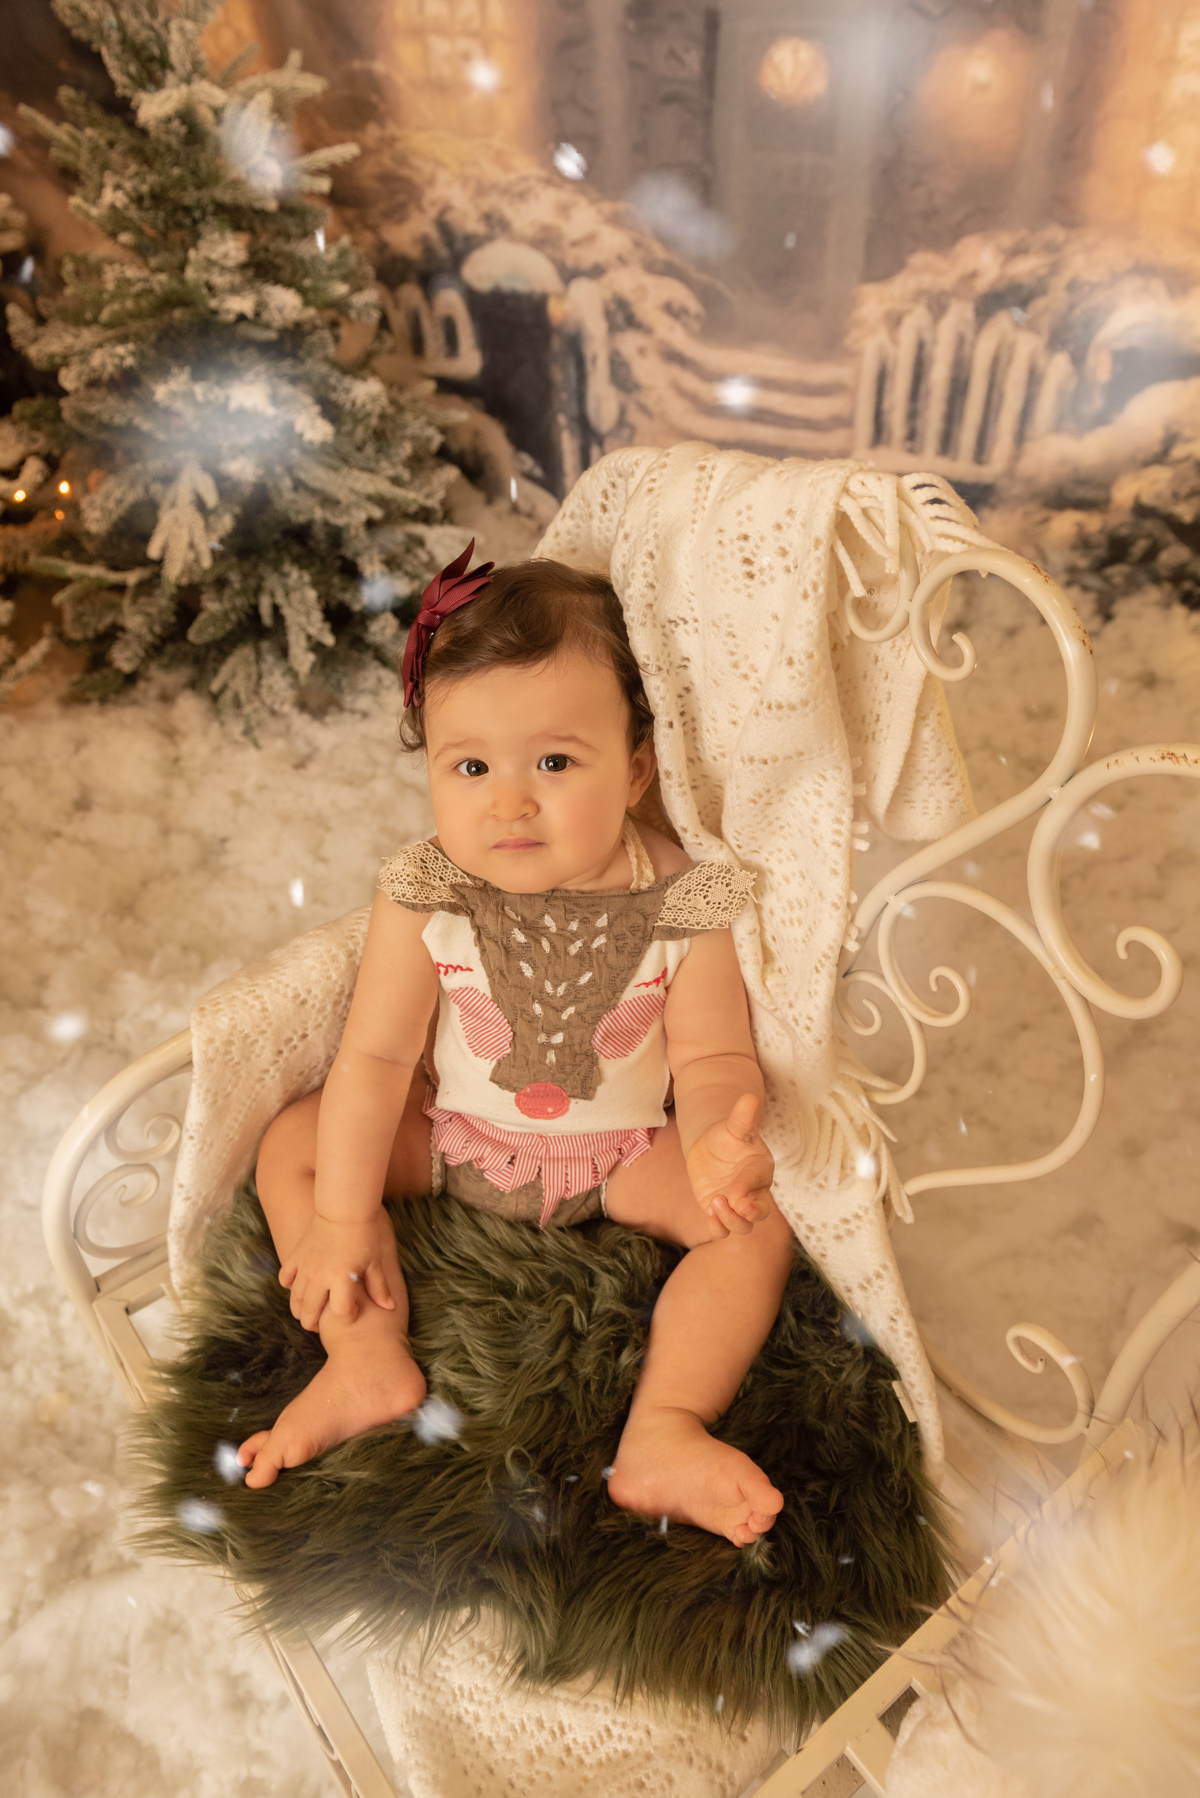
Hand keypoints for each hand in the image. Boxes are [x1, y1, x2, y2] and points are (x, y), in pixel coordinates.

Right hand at [279, 1213, 395, 1329]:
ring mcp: (305, 1267)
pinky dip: (289, 1287)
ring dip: (299, 1310)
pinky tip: (298, 1288)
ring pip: (295, 1300)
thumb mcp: (374, 1262)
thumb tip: (390, 1307)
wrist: (344, 1210)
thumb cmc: (364, 1236)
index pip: (341, 1313)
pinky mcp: (296, 1256)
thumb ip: (379, 1287)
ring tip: (307, 1313)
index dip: (347, 1318)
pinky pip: (284, 1278)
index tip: (351, 1313)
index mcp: (342, 1278)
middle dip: (313, 1324)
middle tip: (318, 1325)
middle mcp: (320, 1276)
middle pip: (310, 1313)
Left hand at [685, 1094, 774, 1237]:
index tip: (735, 1194)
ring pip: (742, 1226)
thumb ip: (742, 1116)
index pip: (758, 1183)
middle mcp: (753, 1192)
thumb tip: (749, 1096)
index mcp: (760, 1170)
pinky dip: (716, 1226)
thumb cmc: (728, 1136)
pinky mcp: (719, 1212)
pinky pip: (721, 1230)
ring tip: (714, 1202)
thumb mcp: (734, 1125)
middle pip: (759, 1214)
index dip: (747, 1189)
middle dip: (749, 1215)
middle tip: (734, 1205)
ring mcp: (736, 1205)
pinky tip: (708, 1212)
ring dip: (730, 1220)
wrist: (713, 1147)